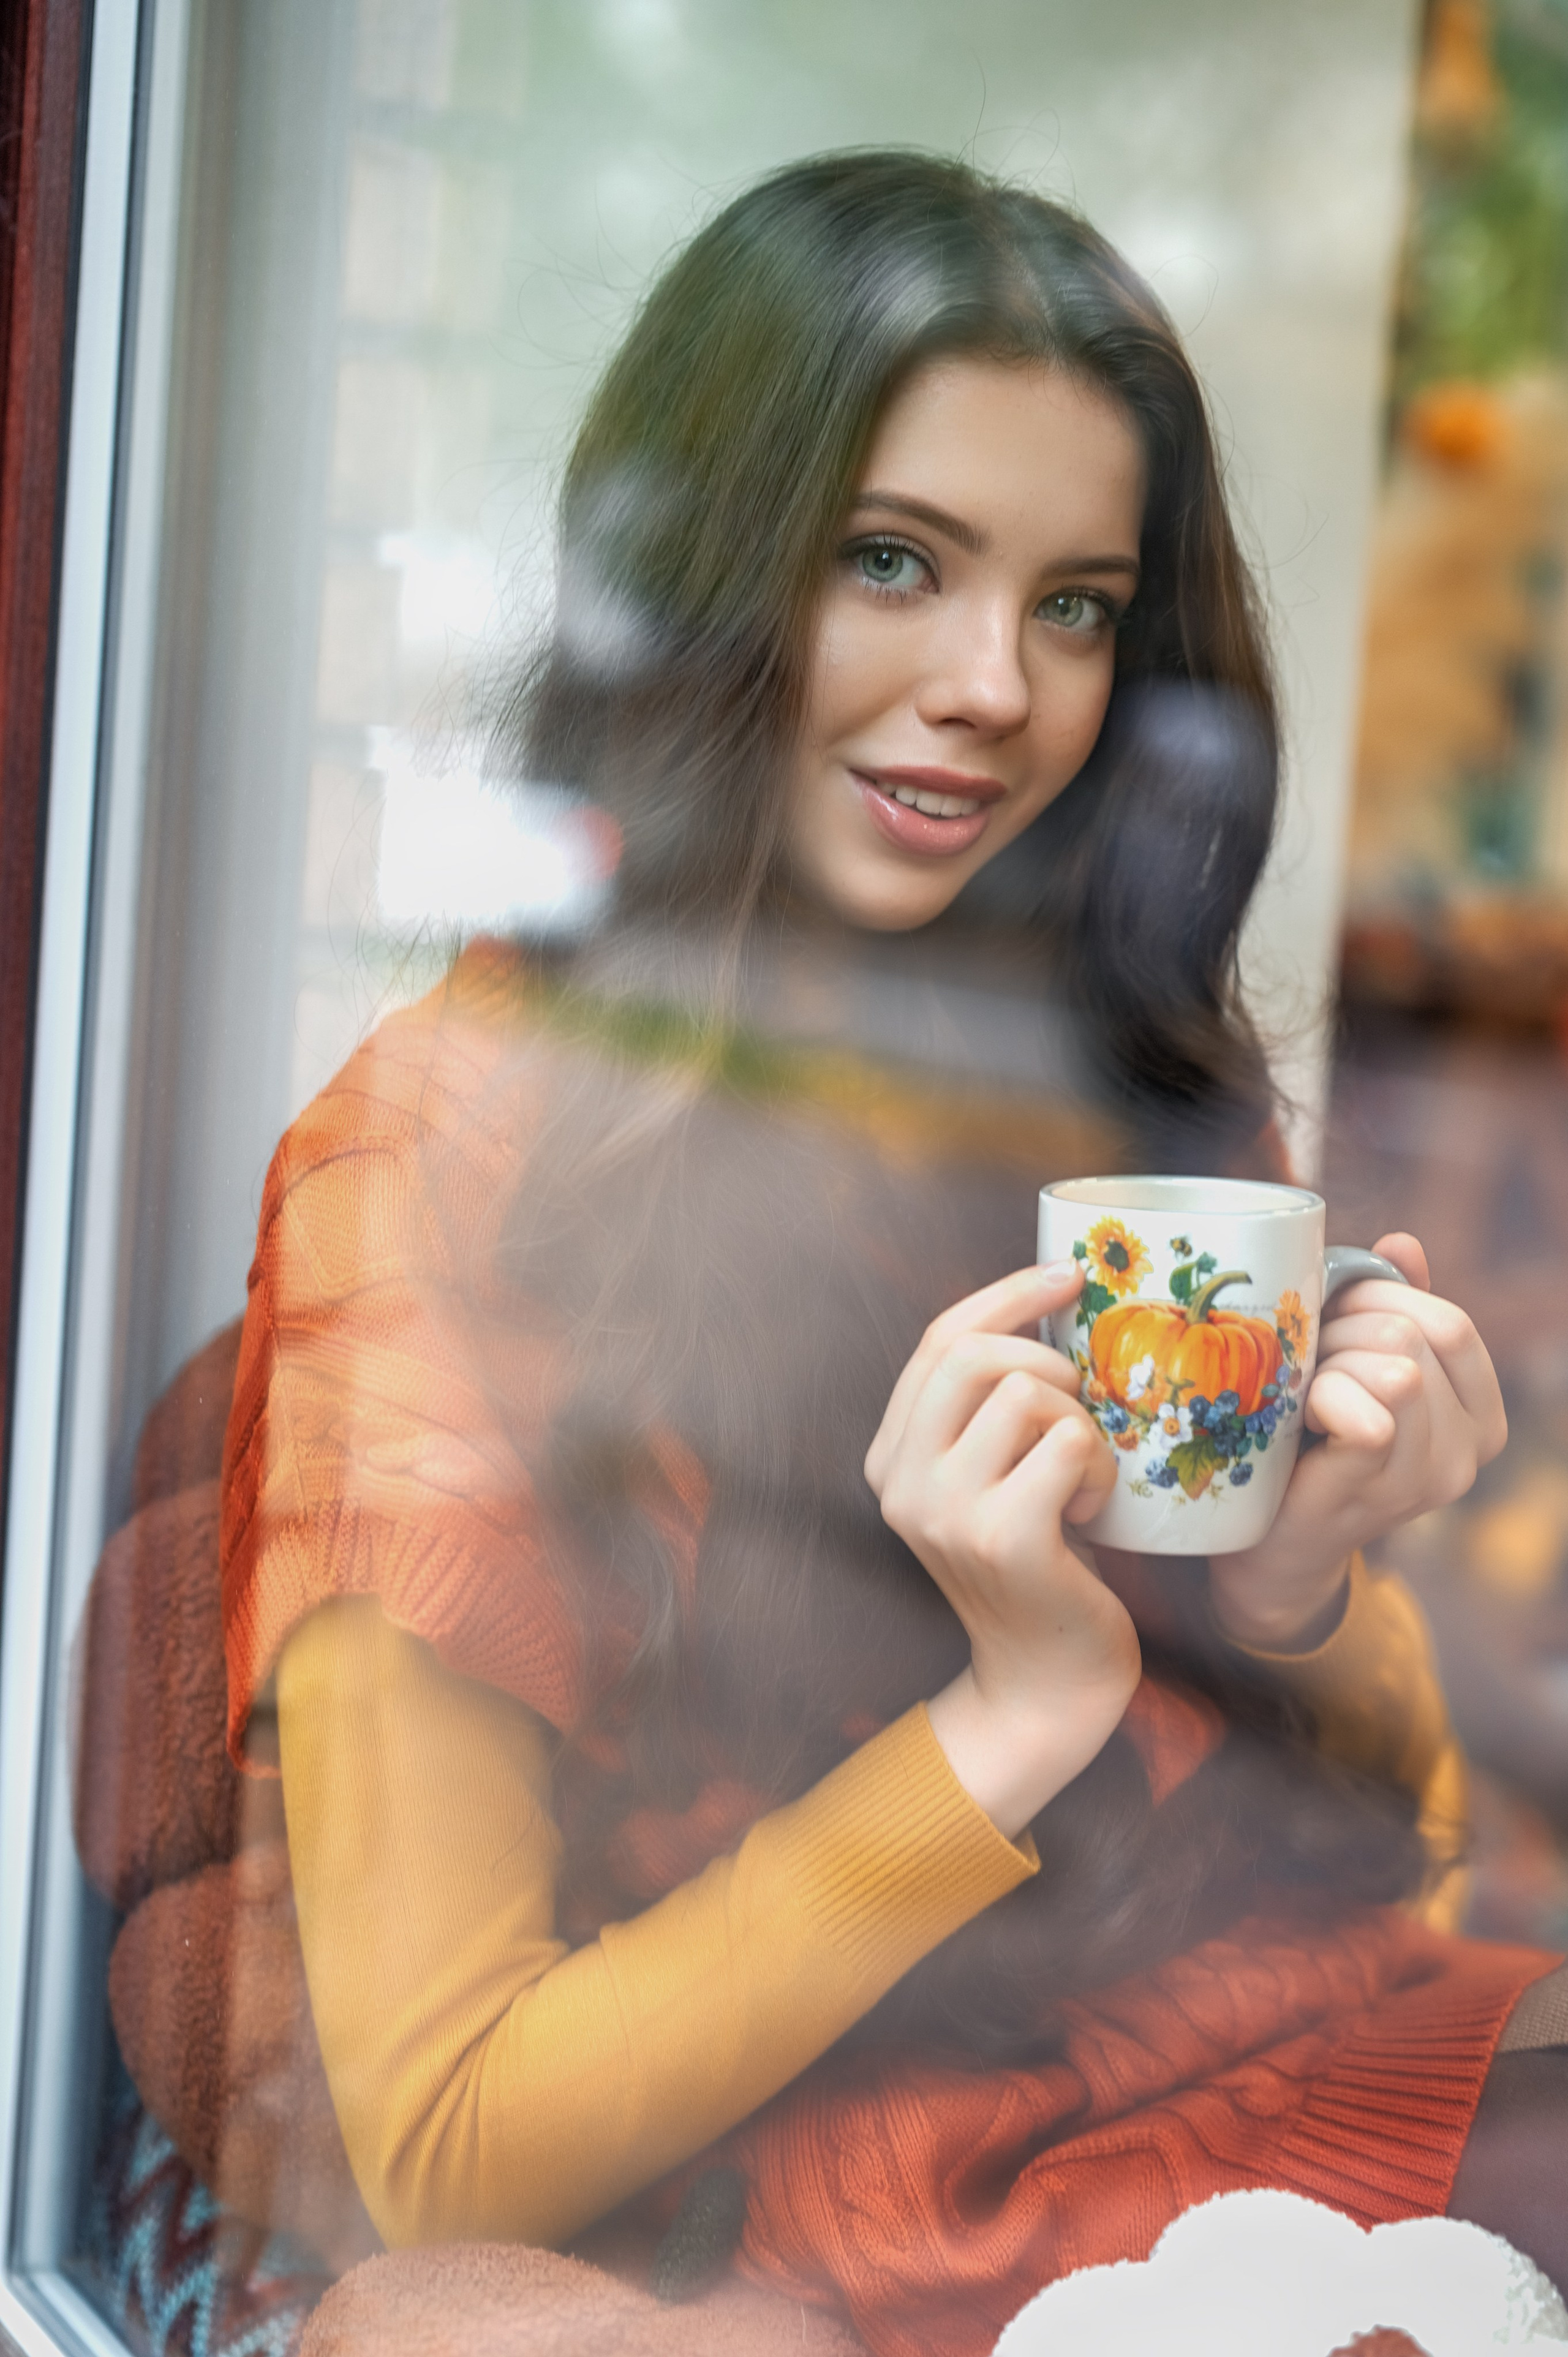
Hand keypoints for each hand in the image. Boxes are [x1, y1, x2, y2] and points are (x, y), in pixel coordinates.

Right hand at [865, 1262, 1138, 1836]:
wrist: (1047, 1682)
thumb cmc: (1041, 1566)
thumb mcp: (993, 1477)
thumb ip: (988, 1409)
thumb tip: (1048, 1302)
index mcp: (890, 1457)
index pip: (939, 1339)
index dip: (1007, 1294)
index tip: (1068, 1274)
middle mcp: (901, 1482)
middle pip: (974, 1353)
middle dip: (1049, 1361)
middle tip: (1081, 1408)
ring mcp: (944, 1512)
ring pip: (1027, 1392)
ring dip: (1081, 1426)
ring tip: (1083, 1480)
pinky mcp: (1001, 1538)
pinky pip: (1066, 1444)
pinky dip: (1097, 1468)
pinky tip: (1090, 1512)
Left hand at [1208, 1232, 1506, 1649]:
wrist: (1271, 1542)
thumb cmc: (1313, 1441)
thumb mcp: (1359, 1367)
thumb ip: (1392, 1309)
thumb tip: (1402, 1242)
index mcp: (1480, 1416)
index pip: (1452, 1324)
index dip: (1384, 1300)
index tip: (1333, 1312)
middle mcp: (1470, 1454)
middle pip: (1415, 1339)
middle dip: (1344, 1330)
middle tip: (1305, 1358)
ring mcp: (1428, 1480)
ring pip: (1395, 1369)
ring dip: (1328, 1364)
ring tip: (1301, 1390)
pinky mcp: (1378, 1491)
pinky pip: (1368, 1414)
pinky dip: (1323, 1398)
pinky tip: (1301, 1418)